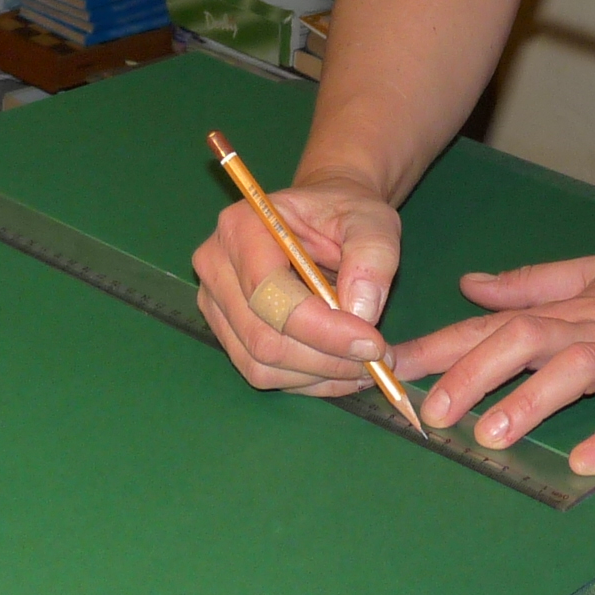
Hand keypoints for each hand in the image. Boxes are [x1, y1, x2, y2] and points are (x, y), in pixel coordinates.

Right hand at [192, 175, 403, 398]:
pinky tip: (343, 369)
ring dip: (320, 376)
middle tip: (378, 360)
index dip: (322, 328)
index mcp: (242, 226)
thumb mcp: (371, 220)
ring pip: (262, 365)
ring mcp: (216, 303)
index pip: (271, 294)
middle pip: (263, 338)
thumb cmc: (343, 213)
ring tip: (367, 365)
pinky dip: (309, 381)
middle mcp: (216, 266)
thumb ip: (372, 255)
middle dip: (326, 359)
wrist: (324, 218)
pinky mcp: (227, 332)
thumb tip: (361, 312)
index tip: (373, 343)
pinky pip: (263, 373)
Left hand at [391, 242, 594, 474]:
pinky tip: (589, 462)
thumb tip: (471, 285)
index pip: (497, 323)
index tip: (392, 365)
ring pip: (577, 370)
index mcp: (573, 308)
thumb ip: (533, 283)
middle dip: (474, 372)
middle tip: (433, 411)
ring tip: (492, 434)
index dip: (443, 345)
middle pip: (526, 340)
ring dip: (531, 400)